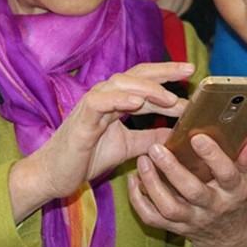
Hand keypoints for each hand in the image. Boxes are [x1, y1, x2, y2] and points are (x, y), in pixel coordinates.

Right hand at [8, 61, 192, 222]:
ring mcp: (92, 104)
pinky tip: (136, 103)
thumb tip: (177, 135)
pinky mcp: (81, 119)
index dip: (168, 76)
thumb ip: (150, 138)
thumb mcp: (128, 147)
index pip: (145, 80)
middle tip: (189, 71)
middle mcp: (105, 96)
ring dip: (147, 89)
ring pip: (121, 84)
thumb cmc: (87, 157)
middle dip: (164, 72)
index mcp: (116, 100)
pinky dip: (118, 99)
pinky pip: (100, 102)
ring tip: (169, 98)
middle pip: (137, 75)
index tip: (192, 75)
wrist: (54, 175)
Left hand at [128, 134, 246, 246]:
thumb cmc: (235, 199)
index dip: (213, 156)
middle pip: (192, 191)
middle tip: (157, 147)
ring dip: (152, 184)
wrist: (226, 238)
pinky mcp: (174, 227)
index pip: (226, 174)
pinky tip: (133, 180)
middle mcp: (212, 207)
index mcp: (233, 192)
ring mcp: (192, 219)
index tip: (198, 137)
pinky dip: (138, 201)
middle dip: (173, 169)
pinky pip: (152, 218)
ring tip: (143, 160)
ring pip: (169, 207)